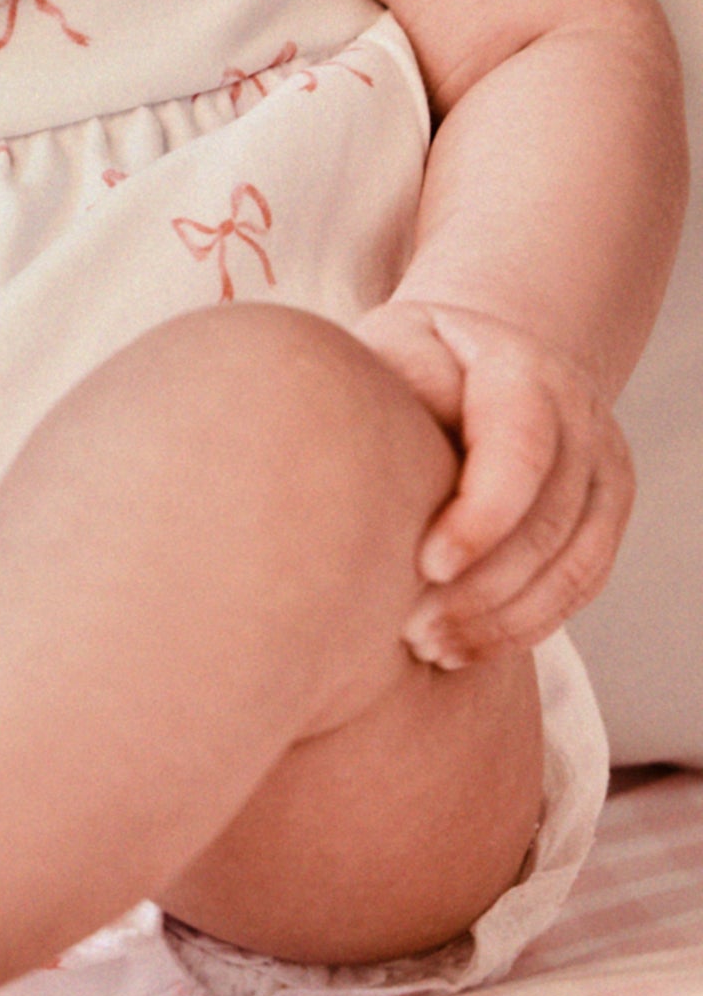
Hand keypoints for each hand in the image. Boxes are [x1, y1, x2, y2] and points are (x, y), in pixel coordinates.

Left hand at [351, 299, 633, 665]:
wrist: (476, 359)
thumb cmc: (413, 361)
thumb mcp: (395, 348)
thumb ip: (398, 389)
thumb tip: (390, 460)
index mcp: (523, 369)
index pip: (521, 450)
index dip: (482, 517)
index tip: (425, 566)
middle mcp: (580, 415)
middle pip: (549, 520)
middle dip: (481, 587)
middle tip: (410, 628)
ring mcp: (603, 467)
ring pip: (574, 564)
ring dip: (502, 619)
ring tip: (429, 646)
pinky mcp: (604, 514)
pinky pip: (581, 584)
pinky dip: (525, 624)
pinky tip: (464, 647)